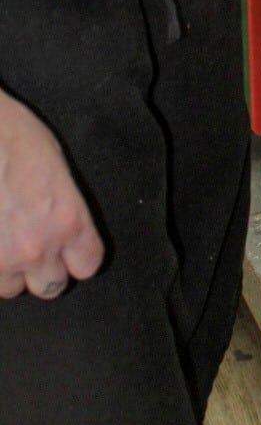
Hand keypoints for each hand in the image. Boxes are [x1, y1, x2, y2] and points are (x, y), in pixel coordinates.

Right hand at [0, 92, 103, 299]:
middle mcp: (37, 247)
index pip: (88, 265)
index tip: (70, 250)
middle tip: (32, 245)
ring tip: (4, 239)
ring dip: (9, 270)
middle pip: (52, 286)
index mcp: (68, 220)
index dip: (78, 257)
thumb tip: (65, 228)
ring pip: (11, 288)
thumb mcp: (57, 167)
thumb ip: (65, 207)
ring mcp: (1, 257)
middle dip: (44, 269)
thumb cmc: (13, 136)